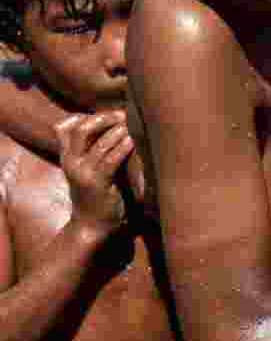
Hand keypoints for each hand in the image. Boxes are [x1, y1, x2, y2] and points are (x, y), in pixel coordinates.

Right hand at [55, 112, 133, 240]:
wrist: (91, 227)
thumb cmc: (97, 196)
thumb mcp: (92, 170)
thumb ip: (97, 152)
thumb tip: (119, 129)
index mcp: (67, 157)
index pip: (66, 126)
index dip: (87, 116)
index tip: (110, 113)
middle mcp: (71, 162)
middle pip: (82, 128)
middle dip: (104, 118)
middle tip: (124, 114)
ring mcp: (83, 172)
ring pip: (99, 142)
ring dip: (119, 130)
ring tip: (135, 124)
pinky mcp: (97, 183)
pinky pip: (111, 159)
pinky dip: (124, 147)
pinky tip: (135, 141)